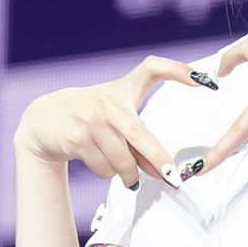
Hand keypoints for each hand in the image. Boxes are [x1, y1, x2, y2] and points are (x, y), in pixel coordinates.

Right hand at [12, 54, 218, 189]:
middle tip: (173, 178)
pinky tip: (103, 165)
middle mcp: (107, 101)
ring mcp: (91, 119)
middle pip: (141, 135)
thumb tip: (161, 171)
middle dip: (159, 160)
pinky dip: (109, 174)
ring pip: (122, 160)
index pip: (152, 68)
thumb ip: (138, 138)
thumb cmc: (91, 117)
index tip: (204, 80)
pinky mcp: (77, 138)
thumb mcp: (114, 114)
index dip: (178, 70)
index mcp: (122, 89)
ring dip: (129, 175)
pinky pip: (105, 168)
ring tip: (128, 176)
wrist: (43, 121)